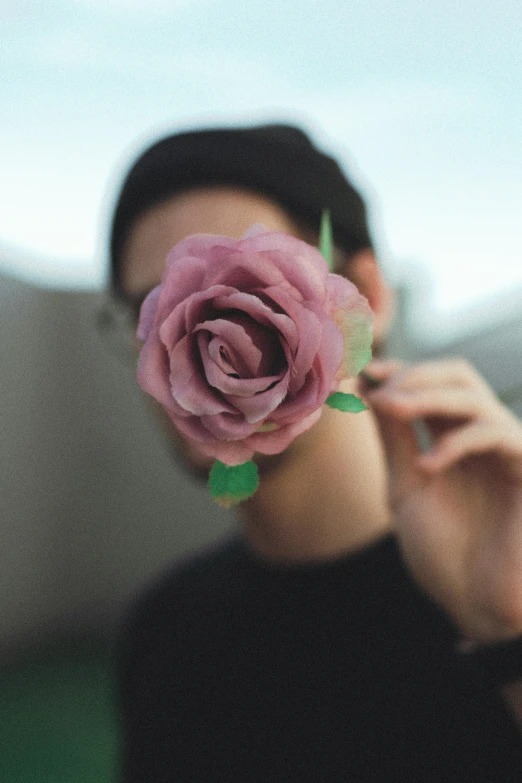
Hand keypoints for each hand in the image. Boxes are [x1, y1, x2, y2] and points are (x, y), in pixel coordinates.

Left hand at [363, 358, 521, 641]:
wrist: (476, 608)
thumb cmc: (443, 553)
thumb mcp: (405, 487)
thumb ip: (393, 439)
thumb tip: (369, 388)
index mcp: (451, 439)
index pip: (432, 382)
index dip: (399, 371)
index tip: (362, 373)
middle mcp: (480, 438)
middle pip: (458, 374)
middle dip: (414, 375)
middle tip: (378, 392)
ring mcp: (505, 452)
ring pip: (475, 396)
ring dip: (428, 395)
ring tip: (391, 408)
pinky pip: (497, 434)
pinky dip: (457, 442)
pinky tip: (428, 465)